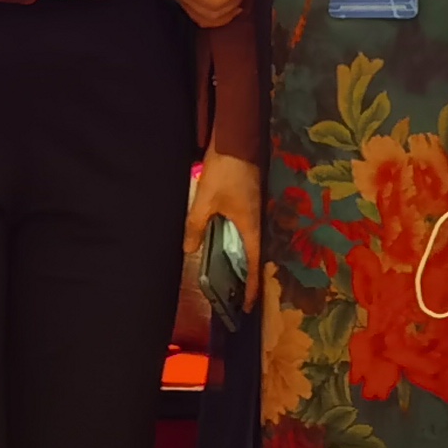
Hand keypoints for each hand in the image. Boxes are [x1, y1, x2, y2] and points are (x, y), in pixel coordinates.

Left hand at [181, 149, 262, 337]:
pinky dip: (240, 243)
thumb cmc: (224, 172)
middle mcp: (259, 221)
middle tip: (238, 297)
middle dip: (248, 278)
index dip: (251, 287)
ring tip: (233, 277)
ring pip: (252, 243)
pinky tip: (228, 245)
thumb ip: (196, 227)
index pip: (254, 264)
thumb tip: (189, 251)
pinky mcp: (251, 201)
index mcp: (251, 225)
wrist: (236, 141)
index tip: (247, 307)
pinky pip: (248, 230)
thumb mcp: (204, 201)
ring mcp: (257, 210)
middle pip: (256, 256)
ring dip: (244, 260)